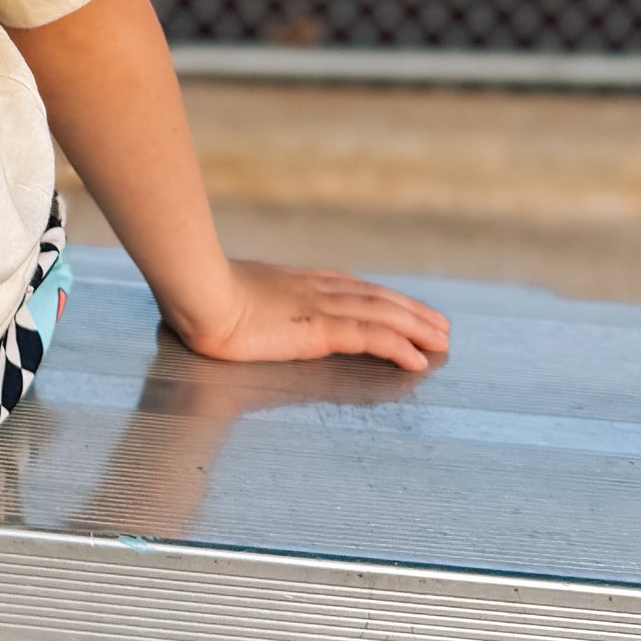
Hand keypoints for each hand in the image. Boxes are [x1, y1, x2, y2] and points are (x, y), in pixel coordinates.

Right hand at [171, 260, 448, 374]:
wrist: (198, 293)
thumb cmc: (200, 295)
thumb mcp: (229, 293)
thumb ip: (246, 299)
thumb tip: (237, 306)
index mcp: (294, 281)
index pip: (350, 287)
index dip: (381, 297)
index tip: (402, 305)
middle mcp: (314, 289)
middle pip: (375, 298)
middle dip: (411, 311)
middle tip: (440, 325)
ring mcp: (320, 307)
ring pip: (383, 315)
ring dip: (417, 327)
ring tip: (442, 341)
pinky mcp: (320, 329)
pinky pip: (371, 337)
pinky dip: (399, 346)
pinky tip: (418, 359)